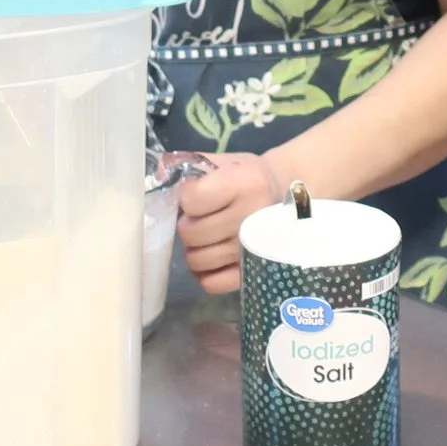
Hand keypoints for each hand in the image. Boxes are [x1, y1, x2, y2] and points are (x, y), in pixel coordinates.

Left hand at [176, 151, 285, 293]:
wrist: (286, 195)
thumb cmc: (248, 177)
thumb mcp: (225, 161)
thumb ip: (190, 165)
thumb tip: (160, 176)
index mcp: (245, 184)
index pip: (191, 200)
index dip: (188, 198)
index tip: (199, 196)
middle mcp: (250, 218)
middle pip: (191, 233)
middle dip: (189, 225)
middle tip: (201, 219)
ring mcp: (252, 250)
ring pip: (197, 261)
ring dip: (195, 249)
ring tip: (207, 237)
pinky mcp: (253, 274)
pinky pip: (212, 284)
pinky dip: (205, 274)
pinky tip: (211, 260)